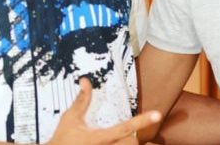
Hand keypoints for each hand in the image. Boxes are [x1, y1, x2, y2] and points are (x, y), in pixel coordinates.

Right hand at [47, 78, 161, 144]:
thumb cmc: (62, 139)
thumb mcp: (70, 118)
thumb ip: (81, 100)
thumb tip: (85, 81)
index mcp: (99, 138)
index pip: (125, 128)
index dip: (142, 120)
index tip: (157, 114)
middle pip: (132, 142)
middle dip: (138, 136)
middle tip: (144, 124)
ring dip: (133, 141)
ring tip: (137, 137)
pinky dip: (128, 144)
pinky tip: (129, 139)